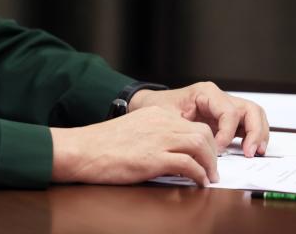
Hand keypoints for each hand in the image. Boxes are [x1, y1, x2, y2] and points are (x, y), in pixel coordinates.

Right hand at [50, 105, 218, 186]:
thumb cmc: (101, 144)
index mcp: (155, 114)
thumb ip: (152, 133)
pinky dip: (198, 174)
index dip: (205, 141)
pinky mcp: (154, 158)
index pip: (192, 123)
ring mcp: (159, 139)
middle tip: (212, 167)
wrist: (83, 149)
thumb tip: (168, 149)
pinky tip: (198, 181)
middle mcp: (161, 123)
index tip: (206, 154)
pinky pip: (189, 164)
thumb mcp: (132, 130)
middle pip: (202, 132)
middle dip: (213, 152)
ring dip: (210, 163)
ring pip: (200, 144)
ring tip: (209, 176)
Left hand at [128, 81, 269, 156]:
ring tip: (255, 152)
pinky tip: (250, 150)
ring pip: (254, 116)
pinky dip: (253, 137)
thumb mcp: (167, 116)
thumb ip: (184, 130)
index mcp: (206, 92)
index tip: (218, 149)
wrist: (151, 105)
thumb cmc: (158, 107)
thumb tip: (200, 148)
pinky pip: (247, 125)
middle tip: (251, 152)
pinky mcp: (226, 119)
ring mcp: (225, 107)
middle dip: (255, 132)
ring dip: (259, 134)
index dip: (227, 133)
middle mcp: (219, 98)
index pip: (229, 112)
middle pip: (250, 110)